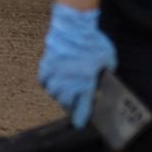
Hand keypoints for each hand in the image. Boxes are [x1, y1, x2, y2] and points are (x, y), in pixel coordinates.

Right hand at [38, 4, 114, 128]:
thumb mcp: (108, 60)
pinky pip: (44, 80)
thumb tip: (102, 82)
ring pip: (53, 93)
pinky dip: (48, 83)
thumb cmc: (93, 42)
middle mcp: (67, 82)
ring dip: (59, 95)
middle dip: (71, 105)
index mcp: (84, 83)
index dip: (81, 117)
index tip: (80, 124)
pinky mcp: (46, 64)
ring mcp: (54, 74)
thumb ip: (105, 74)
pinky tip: (53, 81)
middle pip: (66, 102)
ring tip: (65, 92)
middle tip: (75, 104)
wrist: (74, 26)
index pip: (82, 107)